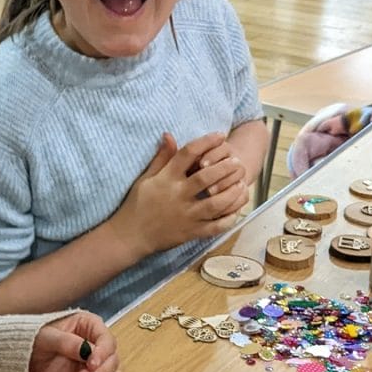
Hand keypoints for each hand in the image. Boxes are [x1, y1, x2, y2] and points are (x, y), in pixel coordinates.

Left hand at [28, 311, 121, 371]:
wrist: (21, 358)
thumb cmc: (33, 339)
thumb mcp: (46, 336)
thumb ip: (66, 342)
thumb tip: (86, 351)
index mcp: (89, 326)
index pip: (106, 339)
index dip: (103, 352)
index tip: (92, 364)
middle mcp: (96, 345)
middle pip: (112, 359)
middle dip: (103, 371)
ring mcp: (94, 365)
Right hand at [113, 131, 247, 255]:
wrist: (130, 236)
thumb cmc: (137, 205)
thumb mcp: (146, 178)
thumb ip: (161, 158)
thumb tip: (169, 135)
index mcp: (166, 179)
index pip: (188, 154)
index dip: (206, 142)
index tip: (220, 135)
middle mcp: (178, 196)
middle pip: (206, 177)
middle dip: (225, 167)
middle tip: (237, 161)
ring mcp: (187, 215)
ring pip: (216, 203)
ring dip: (232, 192)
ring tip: (241, 183)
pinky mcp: (191, 232)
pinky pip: (215, 227)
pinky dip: (229, 219)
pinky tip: (237, 210)